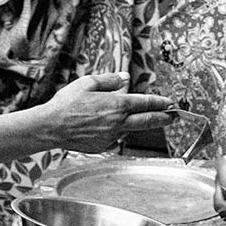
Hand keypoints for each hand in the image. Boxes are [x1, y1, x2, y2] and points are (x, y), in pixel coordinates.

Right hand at [42, 72, 172, 152]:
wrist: (50, 127)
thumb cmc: (66, 104)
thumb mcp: (87, 83)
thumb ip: (109, 80)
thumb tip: (124, 78)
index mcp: (116, 105)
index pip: (145, 103)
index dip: (160, 103)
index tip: (170, 104)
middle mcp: (117, 122)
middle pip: (147, 121)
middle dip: (163, 119)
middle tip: (174, 117)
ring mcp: (111, 137)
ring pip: (128, 130)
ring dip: (131, 124)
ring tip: (124, 118)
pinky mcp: (102, 146)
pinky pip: (113, 138)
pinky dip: (112, 132)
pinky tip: (99, 126)